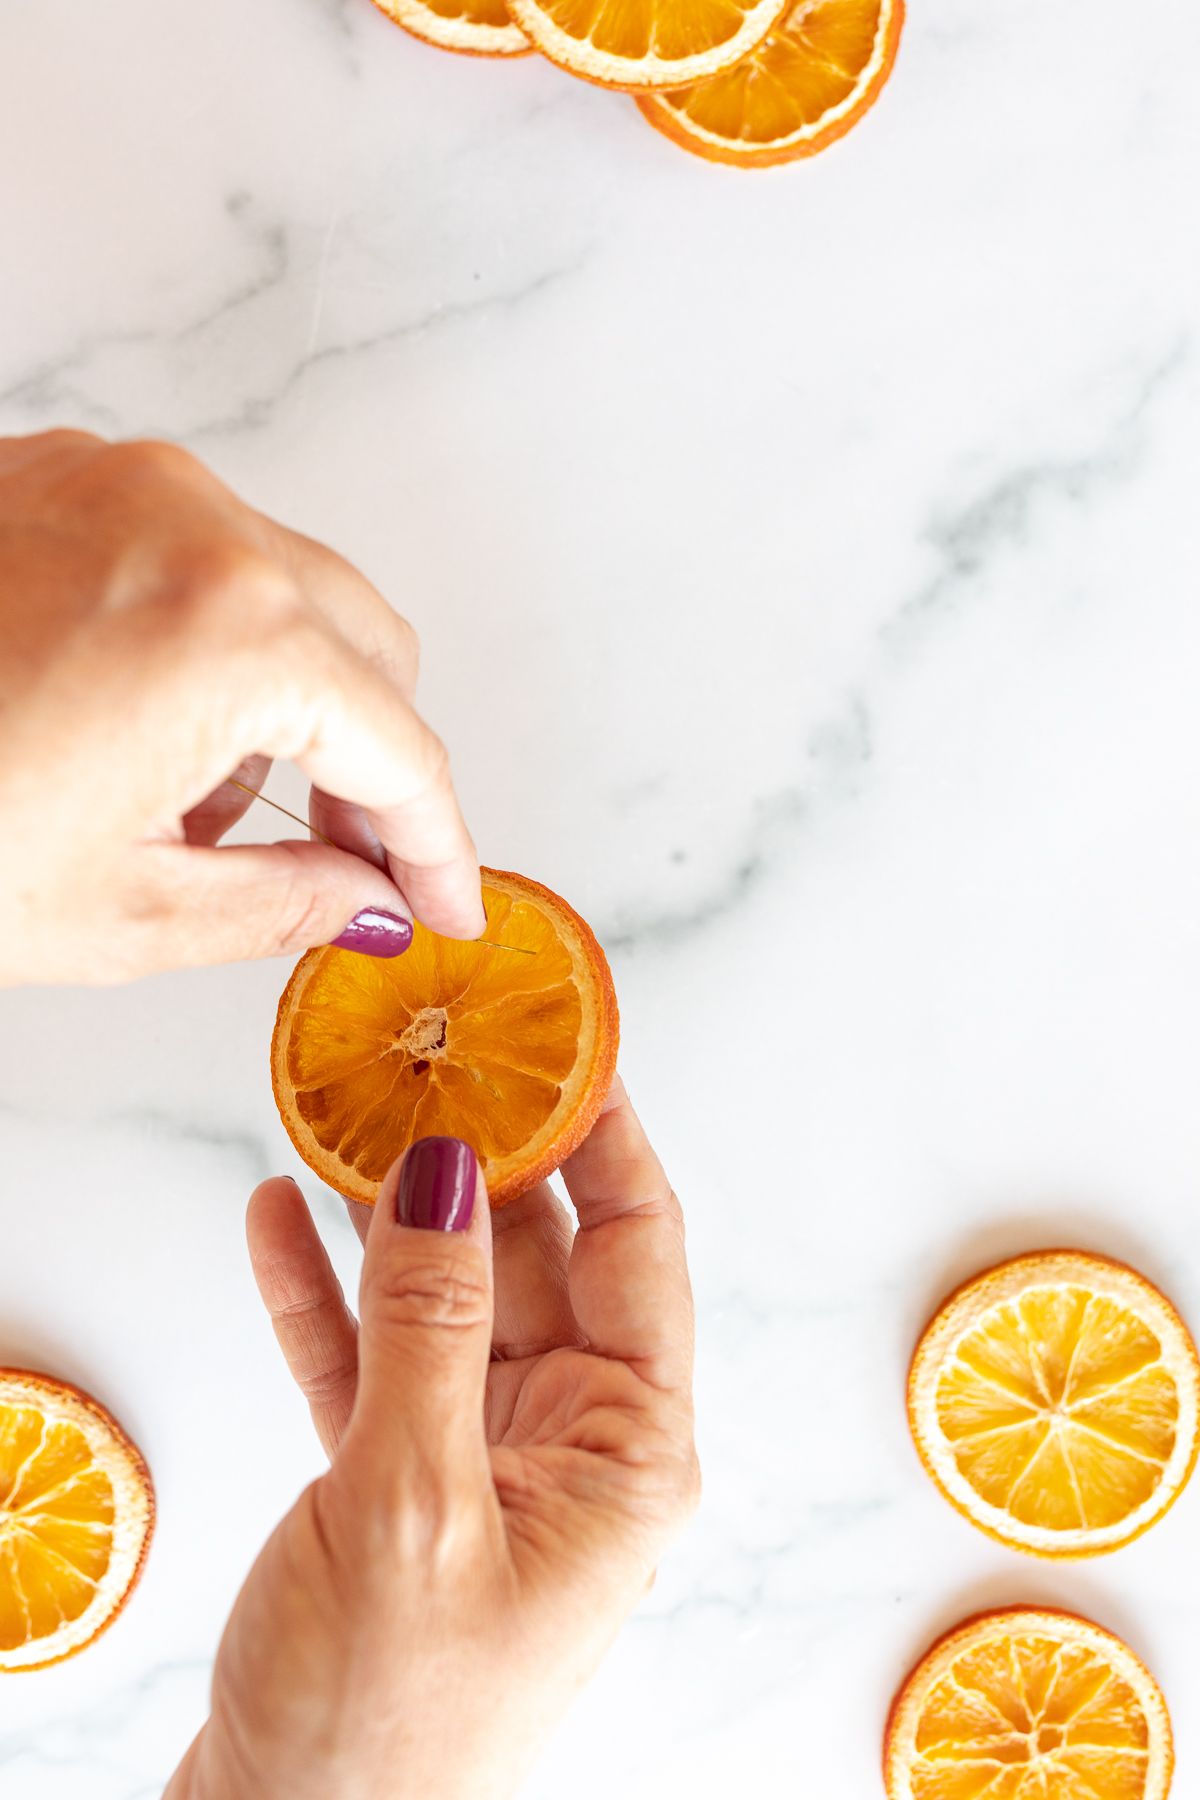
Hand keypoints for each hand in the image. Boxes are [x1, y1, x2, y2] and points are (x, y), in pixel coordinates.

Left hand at [0, 429, 484, 984]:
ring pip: (287, 592)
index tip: (445, 900)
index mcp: (233, 631)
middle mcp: (195, 523)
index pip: (402, 747)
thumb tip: (369, 899)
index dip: (439, 844)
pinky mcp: (58, 476)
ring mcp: (122, 483)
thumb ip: (288, 903)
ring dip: (287, 703)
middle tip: (348, 862)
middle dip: (372, 763)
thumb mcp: (120, 909)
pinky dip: (205, 642)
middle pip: (368, 646)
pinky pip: (194, 553)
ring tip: (198, 809)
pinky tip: (134, 729)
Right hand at [165, 1080, 697, 1799]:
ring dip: (391, 1213)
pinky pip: (366, 1353)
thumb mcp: (414, 1503)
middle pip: (537, 1256)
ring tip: (348, 1114)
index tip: (569, 1042)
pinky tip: (279, 1218)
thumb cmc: (384, 1721)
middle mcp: (569, 1443)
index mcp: (627, 1453)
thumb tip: (449, 1169)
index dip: (606, 1135)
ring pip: (444, 1295)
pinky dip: (324, 1290)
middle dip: (483, 1159)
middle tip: (434, 1058)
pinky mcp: (394, 1475)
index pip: (637, 1248)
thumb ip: (428, 1328)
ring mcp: (480, 1454)